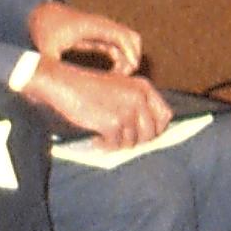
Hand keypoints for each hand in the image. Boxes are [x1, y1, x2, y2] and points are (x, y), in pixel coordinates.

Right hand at [26, 55, 173, 150]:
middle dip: (138, 141)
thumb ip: (136, 103)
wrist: (65, 84)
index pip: (165, 115)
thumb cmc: (89, 87)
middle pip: (151, 133)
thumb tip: (149, 132)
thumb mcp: (120, 87)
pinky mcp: (113, 124)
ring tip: (105, 138)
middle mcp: (139, 98)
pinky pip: (116, 145)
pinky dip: (106, 146)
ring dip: (119, 144)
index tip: (144, 135)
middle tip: (122, 141)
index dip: (157, 129)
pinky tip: (96, 140)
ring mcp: (127, 111)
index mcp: (144, 87)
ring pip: (133, 142)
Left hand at [27, 0, 142, 77]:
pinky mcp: (101, 36)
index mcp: (92, 27)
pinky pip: (119, 47)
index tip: (130, 70)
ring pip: (128, 43)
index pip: (120, 35)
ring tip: (118, 79)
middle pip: (131, 38)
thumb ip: (48, 65)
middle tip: (123, 78)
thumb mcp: (45, 48)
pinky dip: (121, 59)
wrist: (43, 14)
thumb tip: (49, 81)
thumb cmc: (45, 30)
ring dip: (128, 59)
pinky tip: (113, 75)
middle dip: (132, 57)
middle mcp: (102, 26)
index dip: (129, 51)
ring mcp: (103, 31)